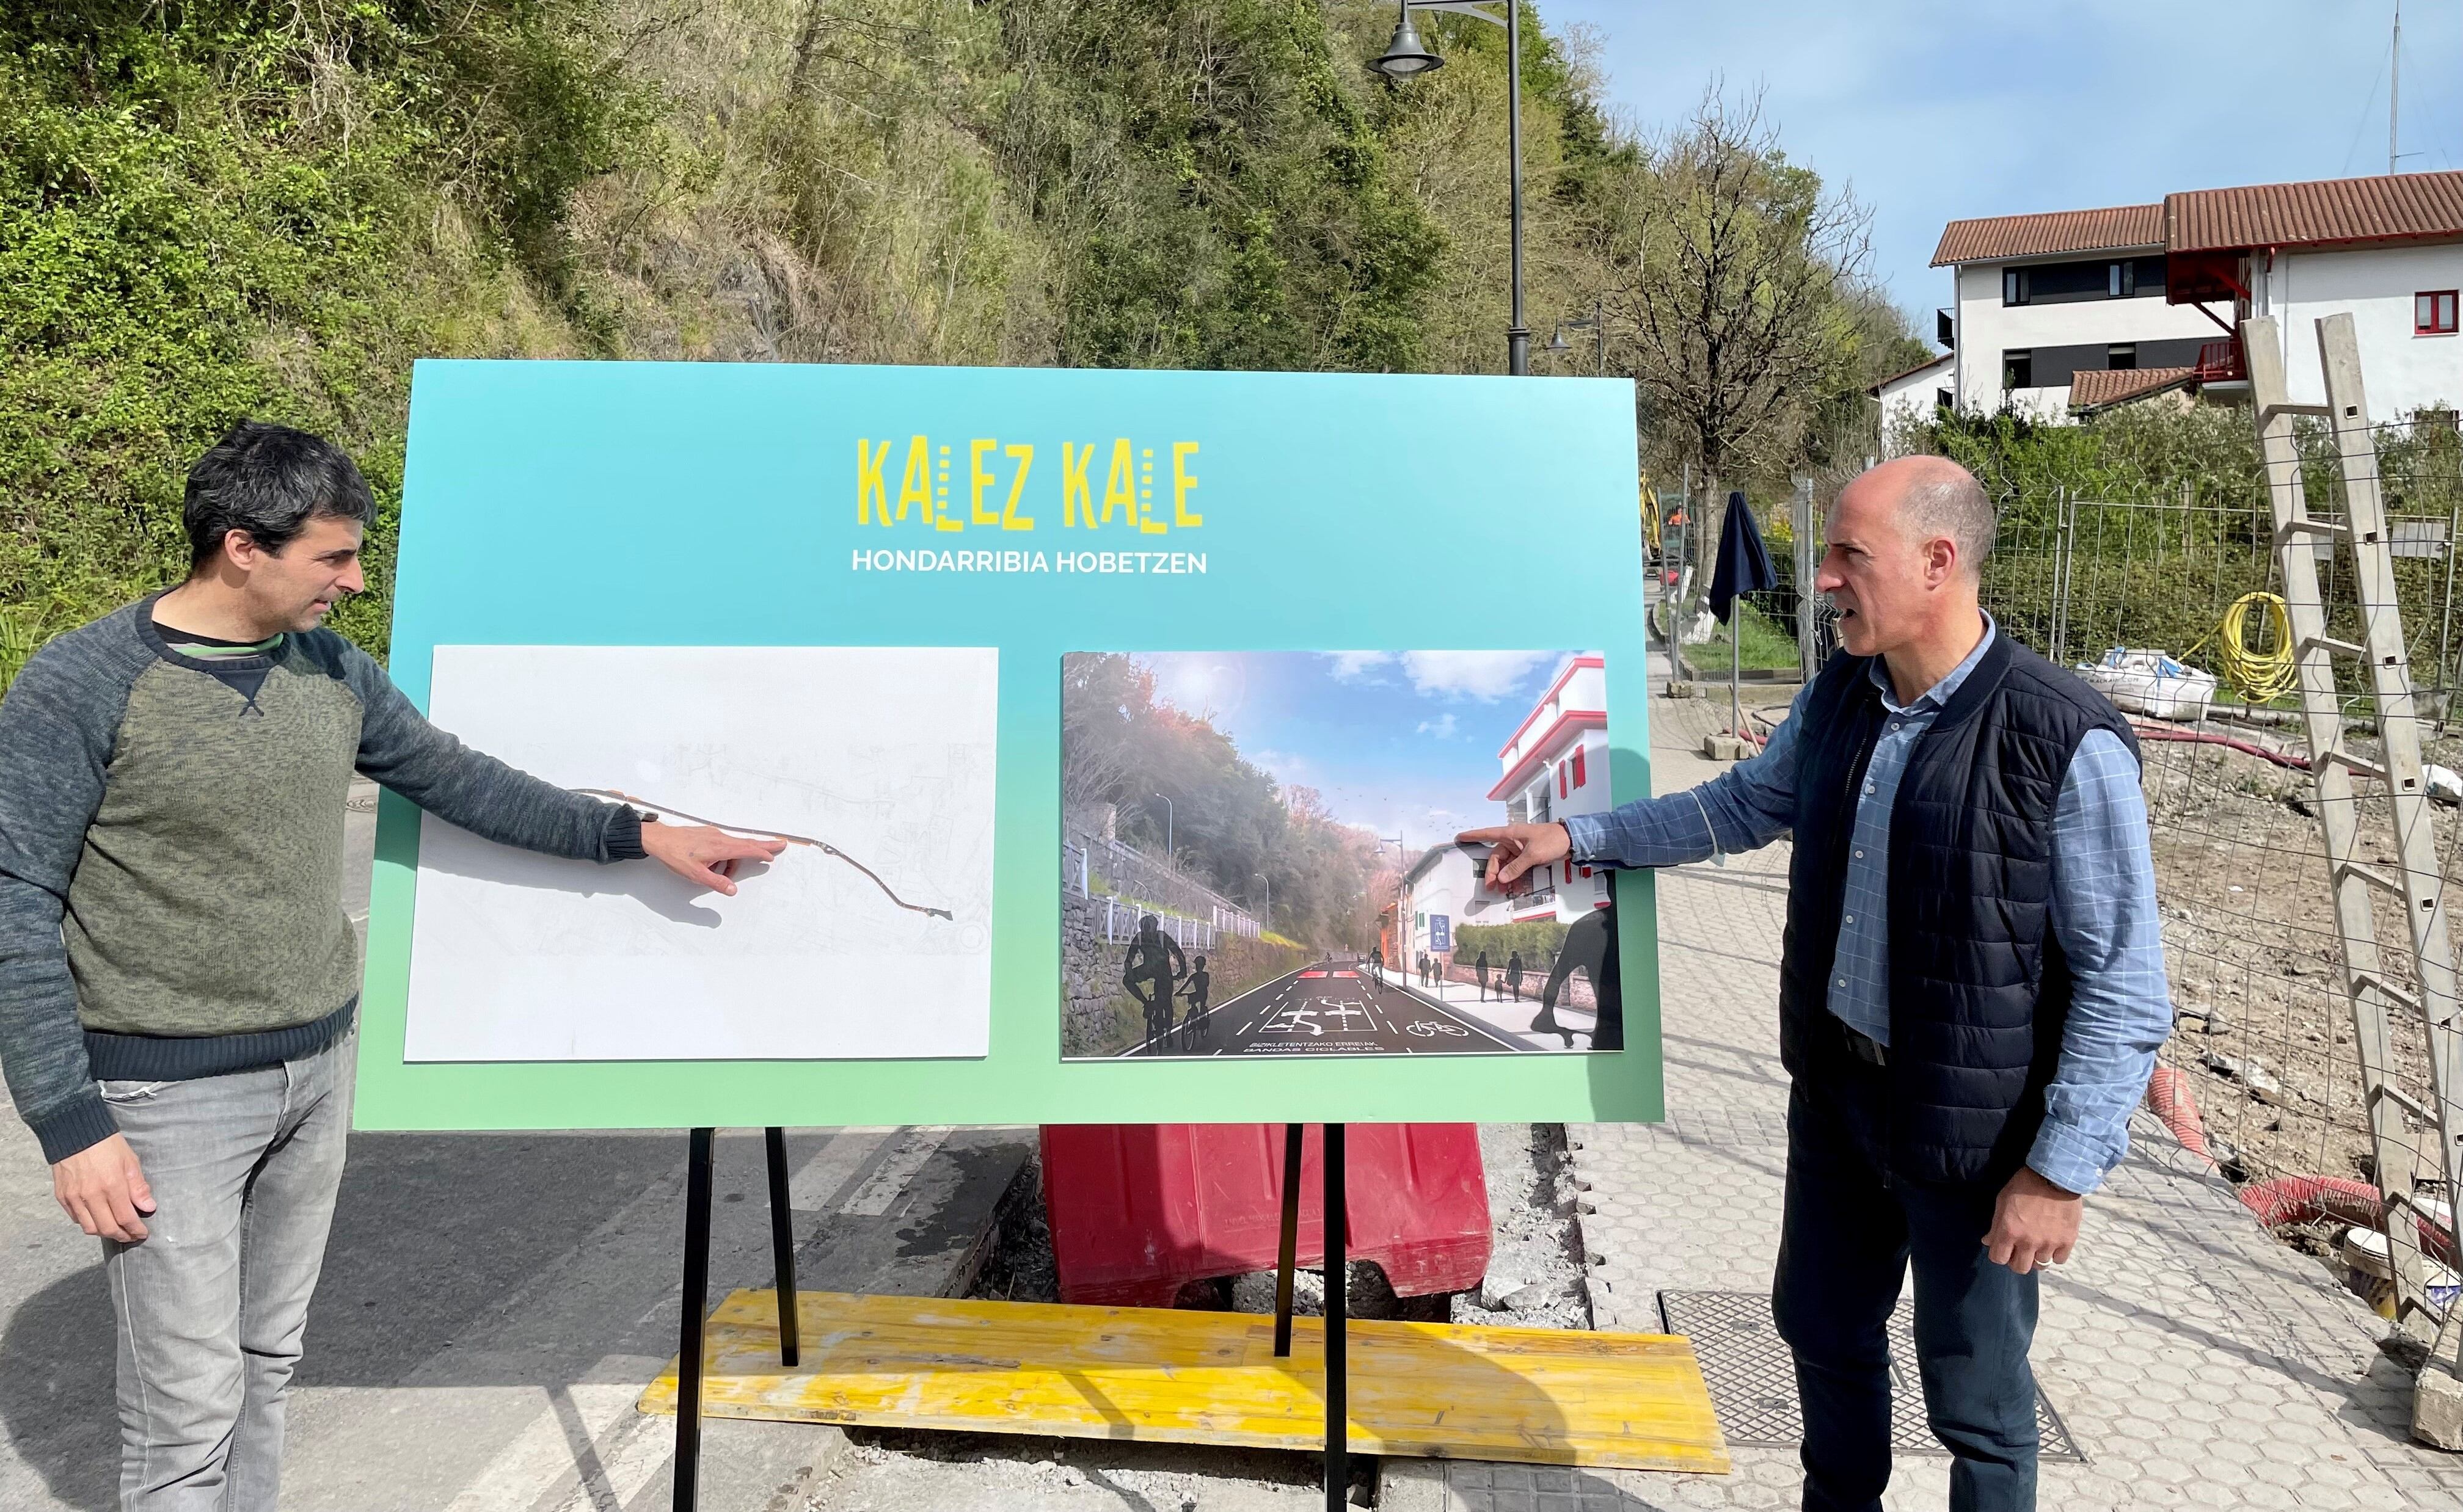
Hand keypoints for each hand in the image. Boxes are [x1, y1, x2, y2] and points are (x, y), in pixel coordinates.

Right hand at [54, 1133, 154, 1242]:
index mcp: (112, 1186)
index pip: (126, 1218)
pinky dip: (88, 1222)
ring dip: (104, 1232)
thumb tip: (148, 1207)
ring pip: (89, 1227)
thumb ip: (138, 1187)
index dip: (136, 1229)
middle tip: (131, 1235)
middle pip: (107, 1228)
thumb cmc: (105, 1144)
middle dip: (122, 1235)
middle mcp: (91, 1195)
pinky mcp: (62, 1196)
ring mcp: (74, 1197)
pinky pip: (76, 1218)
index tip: (142, 1233)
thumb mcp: (130, 1161)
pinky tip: (97, 1218)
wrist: (74, 1132)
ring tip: (115, 1229)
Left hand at [640, 823, 786, 895]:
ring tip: (721, 874)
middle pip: (747, 842)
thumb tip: (732, 890)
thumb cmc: (675, 855)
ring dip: (734, 860)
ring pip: (732, 847)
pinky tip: (713, 864)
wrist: (659, 839)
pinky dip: (725, 855)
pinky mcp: (707, 834)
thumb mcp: (695, 874)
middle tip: (780, 844)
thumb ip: (716, 882)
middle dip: (764, 845)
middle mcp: (720, 838)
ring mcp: (714, 834)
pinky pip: (722, 844)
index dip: (762, 853)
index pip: (747, 849)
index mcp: (720, 847)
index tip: (773, 855)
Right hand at [1455, 822, 1570, 887]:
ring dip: (1504, 878)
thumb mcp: (1532, 855)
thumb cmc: (1551, 840)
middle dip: (1493, 873)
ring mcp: (1520, 849)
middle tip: (1492, 888)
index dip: (1473, 836)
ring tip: (1503, 891)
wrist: (1571, 840)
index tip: (1459, 838)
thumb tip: (1501, 878)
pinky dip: (1515, 877)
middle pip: (1497, 858)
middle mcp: (1513, 841)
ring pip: (1506, 865)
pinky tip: (1515, 887)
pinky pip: (1516, 868)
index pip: (1487, 834)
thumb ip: (1516, 867)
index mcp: (1510, 834)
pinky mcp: (1528, 856)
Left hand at [1984, 1166, 2080, 1273]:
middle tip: (2020, 1250)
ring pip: (2041, 1264)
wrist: (2055, 1175)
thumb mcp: (2002, 1200)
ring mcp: (2049, 1243)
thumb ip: (1995, 1225)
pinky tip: (2052, 1243)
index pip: (1998, 1259)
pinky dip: (2055, 1254)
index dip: (1999, 1255)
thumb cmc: (2024, 1185)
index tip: (2003, 1248)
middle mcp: (2028, 1242)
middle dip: (2017, 1261)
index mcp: (2009, 1231)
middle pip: (2020, 1268)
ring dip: (2037, 1256)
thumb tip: (1988, 1241)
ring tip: (2038, 1244)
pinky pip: (2059, 1259)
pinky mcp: (2067, 1240)